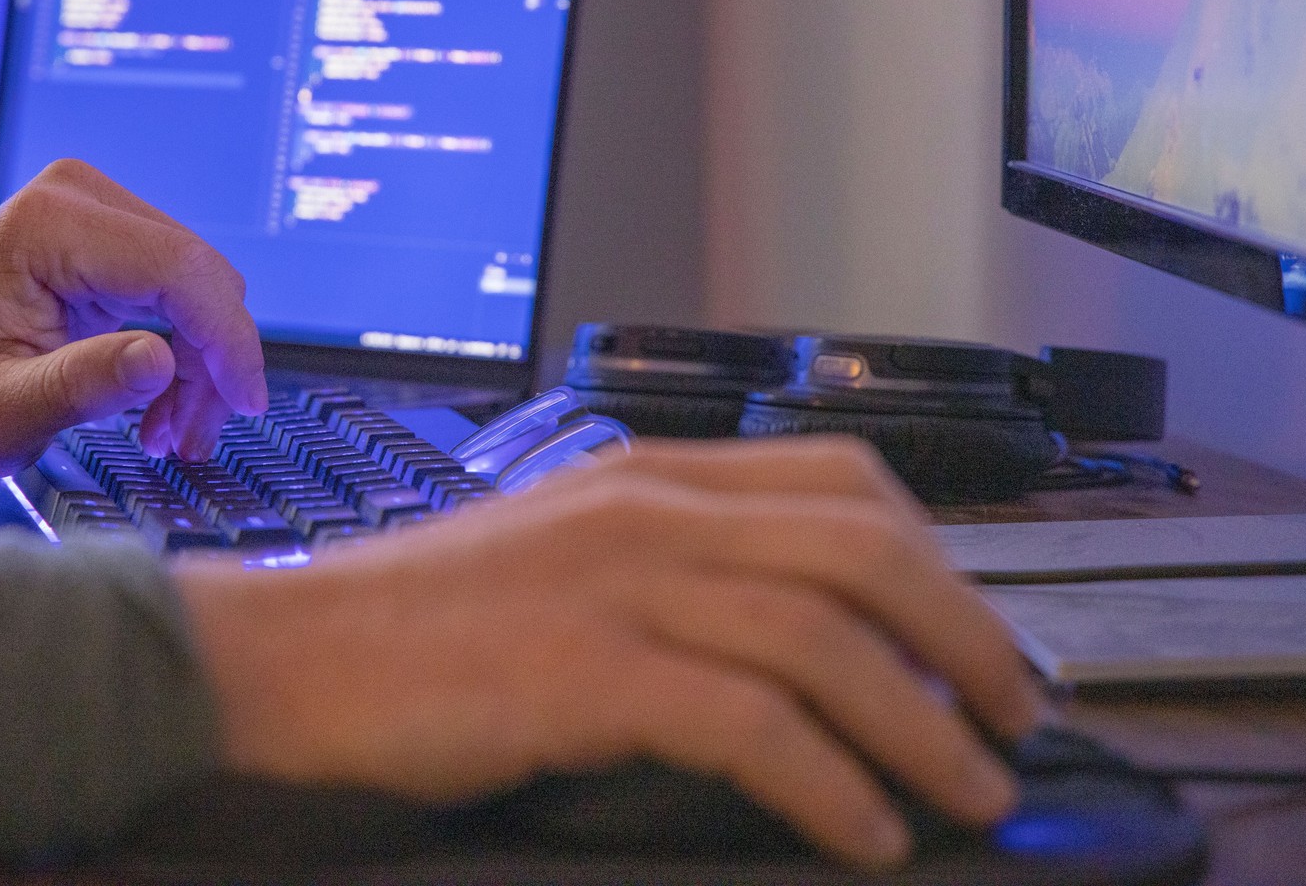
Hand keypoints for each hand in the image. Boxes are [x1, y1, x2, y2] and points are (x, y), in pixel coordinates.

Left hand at [0, 159, 267, 479]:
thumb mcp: (0, 412)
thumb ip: (80, 386)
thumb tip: (161, 361)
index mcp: (48, 225)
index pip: (177, 268)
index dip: (226, 337)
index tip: (245, 400)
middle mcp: (79, 199)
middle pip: (198, 276)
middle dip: (211, 364)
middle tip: (187, 439)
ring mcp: (98, 212)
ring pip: (200, 287)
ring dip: (199, 365)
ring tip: (166, 432)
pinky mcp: (112, 238)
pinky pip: (181, 291)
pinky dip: (184, 351)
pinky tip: (157, 402)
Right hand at [175, 435, 1045, 869]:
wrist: (289, 654)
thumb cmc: (417, 622)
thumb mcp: (558, 555)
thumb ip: (666, 567)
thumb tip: (793, 644)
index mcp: (649, 474)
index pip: (841, 479)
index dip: (940, 557)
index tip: (981, 634)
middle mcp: (649, 511)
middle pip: (863, 550)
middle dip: (967, 637)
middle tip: (1017, 719)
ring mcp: (619, 586)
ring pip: (827, 637)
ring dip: (923, 725)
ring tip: (969, 793)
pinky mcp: (587, 673)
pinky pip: (755, 725)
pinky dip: (832, 782)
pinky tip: (863, 830)